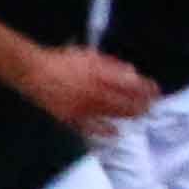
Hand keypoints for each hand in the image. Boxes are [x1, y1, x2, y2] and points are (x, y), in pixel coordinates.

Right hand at [20, 44, 155, 134]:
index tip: (156, 90)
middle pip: (124, 102)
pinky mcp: (71, 118)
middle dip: (142, 104)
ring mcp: (83, 107)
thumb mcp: (89, 56)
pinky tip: (115, 133)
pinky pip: (91, 127)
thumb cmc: (61, 60)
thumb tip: (132, 73)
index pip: (129, 84)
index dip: (145, 88)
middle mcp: (94, 92)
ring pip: (112, 115)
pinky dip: (104, 131)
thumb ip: (111, 65)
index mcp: (98, 74)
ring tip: (140, 116)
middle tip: (152, 106)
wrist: (32, 71)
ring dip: (128, 116)